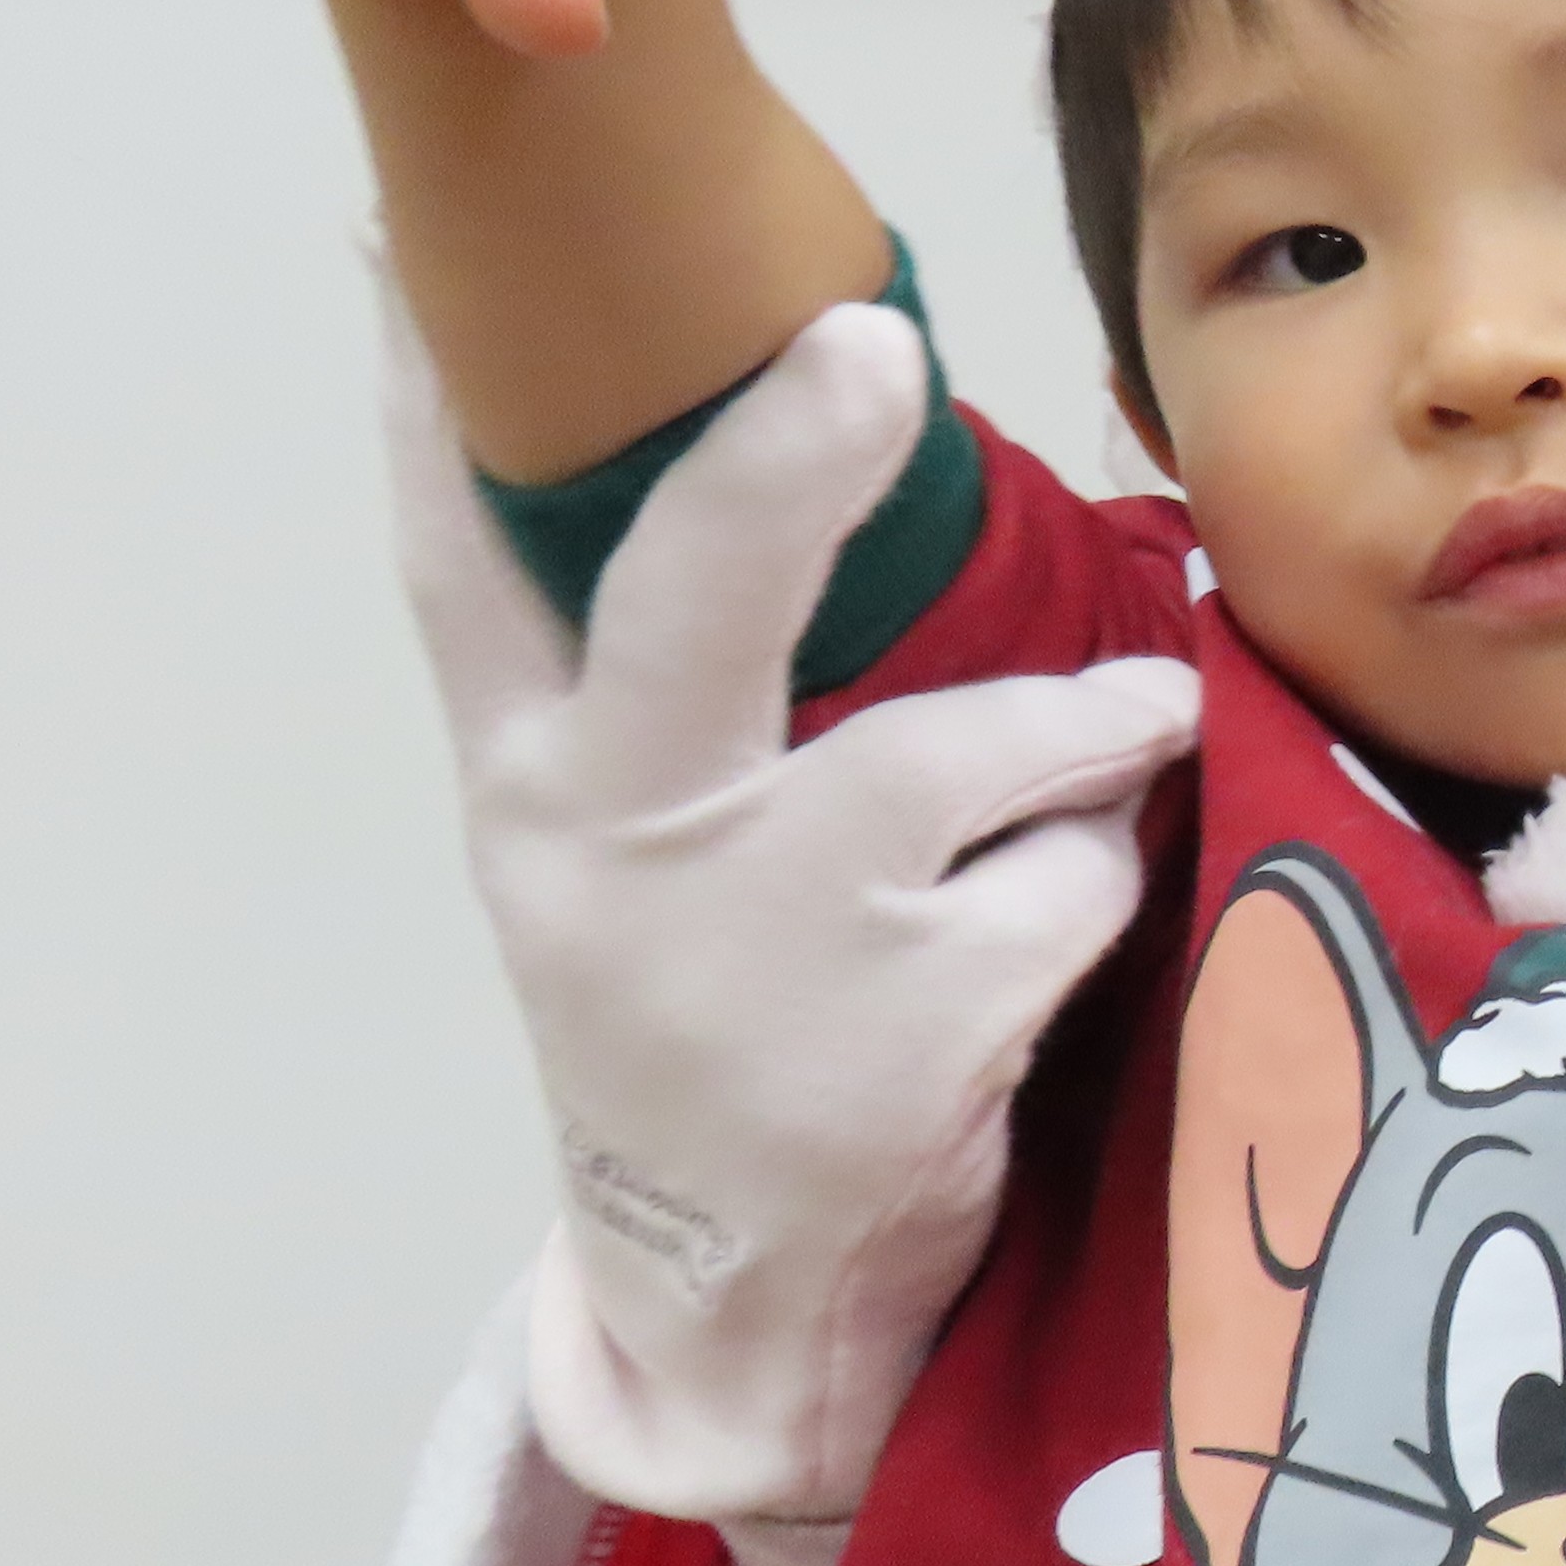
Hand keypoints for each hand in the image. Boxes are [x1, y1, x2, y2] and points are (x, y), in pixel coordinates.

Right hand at [386, 290, 1198, 1525]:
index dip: (448, 414)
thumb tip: (772, 425)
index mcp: (537, 785)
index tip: (435, 261)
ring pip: (964, 750)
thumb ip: (672, 685)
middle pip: (691, 606)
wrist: (730, 1304)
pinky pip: (1071, 876)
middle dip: (784, 465)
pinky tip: (1069, 912)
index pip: (462, 571)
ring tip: (1130, 721)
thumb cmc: (716, 1017)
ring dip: (1085, 724)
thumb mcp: (634, 855)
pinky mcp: (910, 1038)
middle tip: (869, 348)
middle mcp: (620, 847)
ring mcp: (762, 947)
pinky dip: (1103, 874)